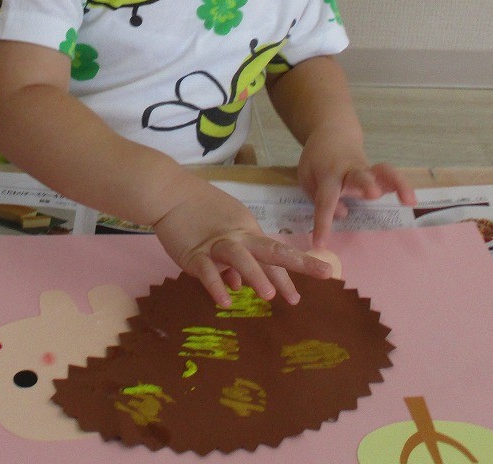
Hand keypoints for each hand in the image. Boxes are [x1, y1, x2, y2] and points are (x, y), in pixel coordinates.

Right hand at [151, 179, 332, 306]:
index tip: (325, 275)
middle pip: (270, 250)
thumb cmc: (196, 212)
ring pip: (240, 258)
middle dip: (298, 264)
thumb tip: (239, 286)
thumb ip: (230, 263)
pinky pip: (206, 270)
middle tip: (324, 274)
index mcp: (246, 231)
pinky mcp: (192, 252)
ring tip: (270, 295)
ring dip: (256, 275)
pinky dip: (215, 284)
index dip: (298, 266)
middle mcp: (236, 236)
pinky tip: (225, 300)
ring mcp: (215, 244)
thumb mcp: (220, 234)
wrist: (167, 192)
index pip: (275, 253)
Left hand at [299, 133, 415, 247]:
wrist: (332, 135)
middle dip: (367, 184)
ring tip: (409, 200)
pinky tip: (412, 201)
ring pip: (383, 171)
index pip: (325, 200)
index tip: (320, 243)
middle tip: (374, 194)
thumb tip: (342, 214)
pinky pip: (392, 176)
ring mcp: (367, 169)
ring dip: (396, 183)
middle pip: (359, 175)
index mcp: (327, 174)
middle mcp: (349, 171)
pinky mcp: (378, 172)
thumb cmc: (318, 161)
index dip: (323, 222)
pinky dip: (403, 186)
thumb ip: (319, 197)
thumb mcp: (307, 177)